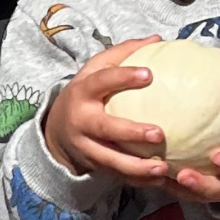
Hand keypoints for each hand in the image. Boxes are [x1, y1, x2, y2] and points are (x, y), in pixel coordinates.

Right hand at [44, 37, 168, 182]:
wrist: (55, 130)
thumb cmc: (86, 93)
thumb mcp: (96, 69)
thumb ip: (123, 54)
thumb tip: (158, 39)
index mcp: (84, 91)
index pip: (102, 81)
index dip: (123, 77)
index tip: (149, 74)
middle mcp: (82, 120)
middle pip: (105, 127)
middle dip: (131, 132)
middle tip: (159, 134)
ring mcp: (85, 146)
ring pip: (111, 159)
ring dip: (137, 167)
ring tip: (163, 168)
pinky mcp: (93, 166)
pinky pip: (117, 176)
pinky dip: (138, 180)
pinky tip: (161, 180)